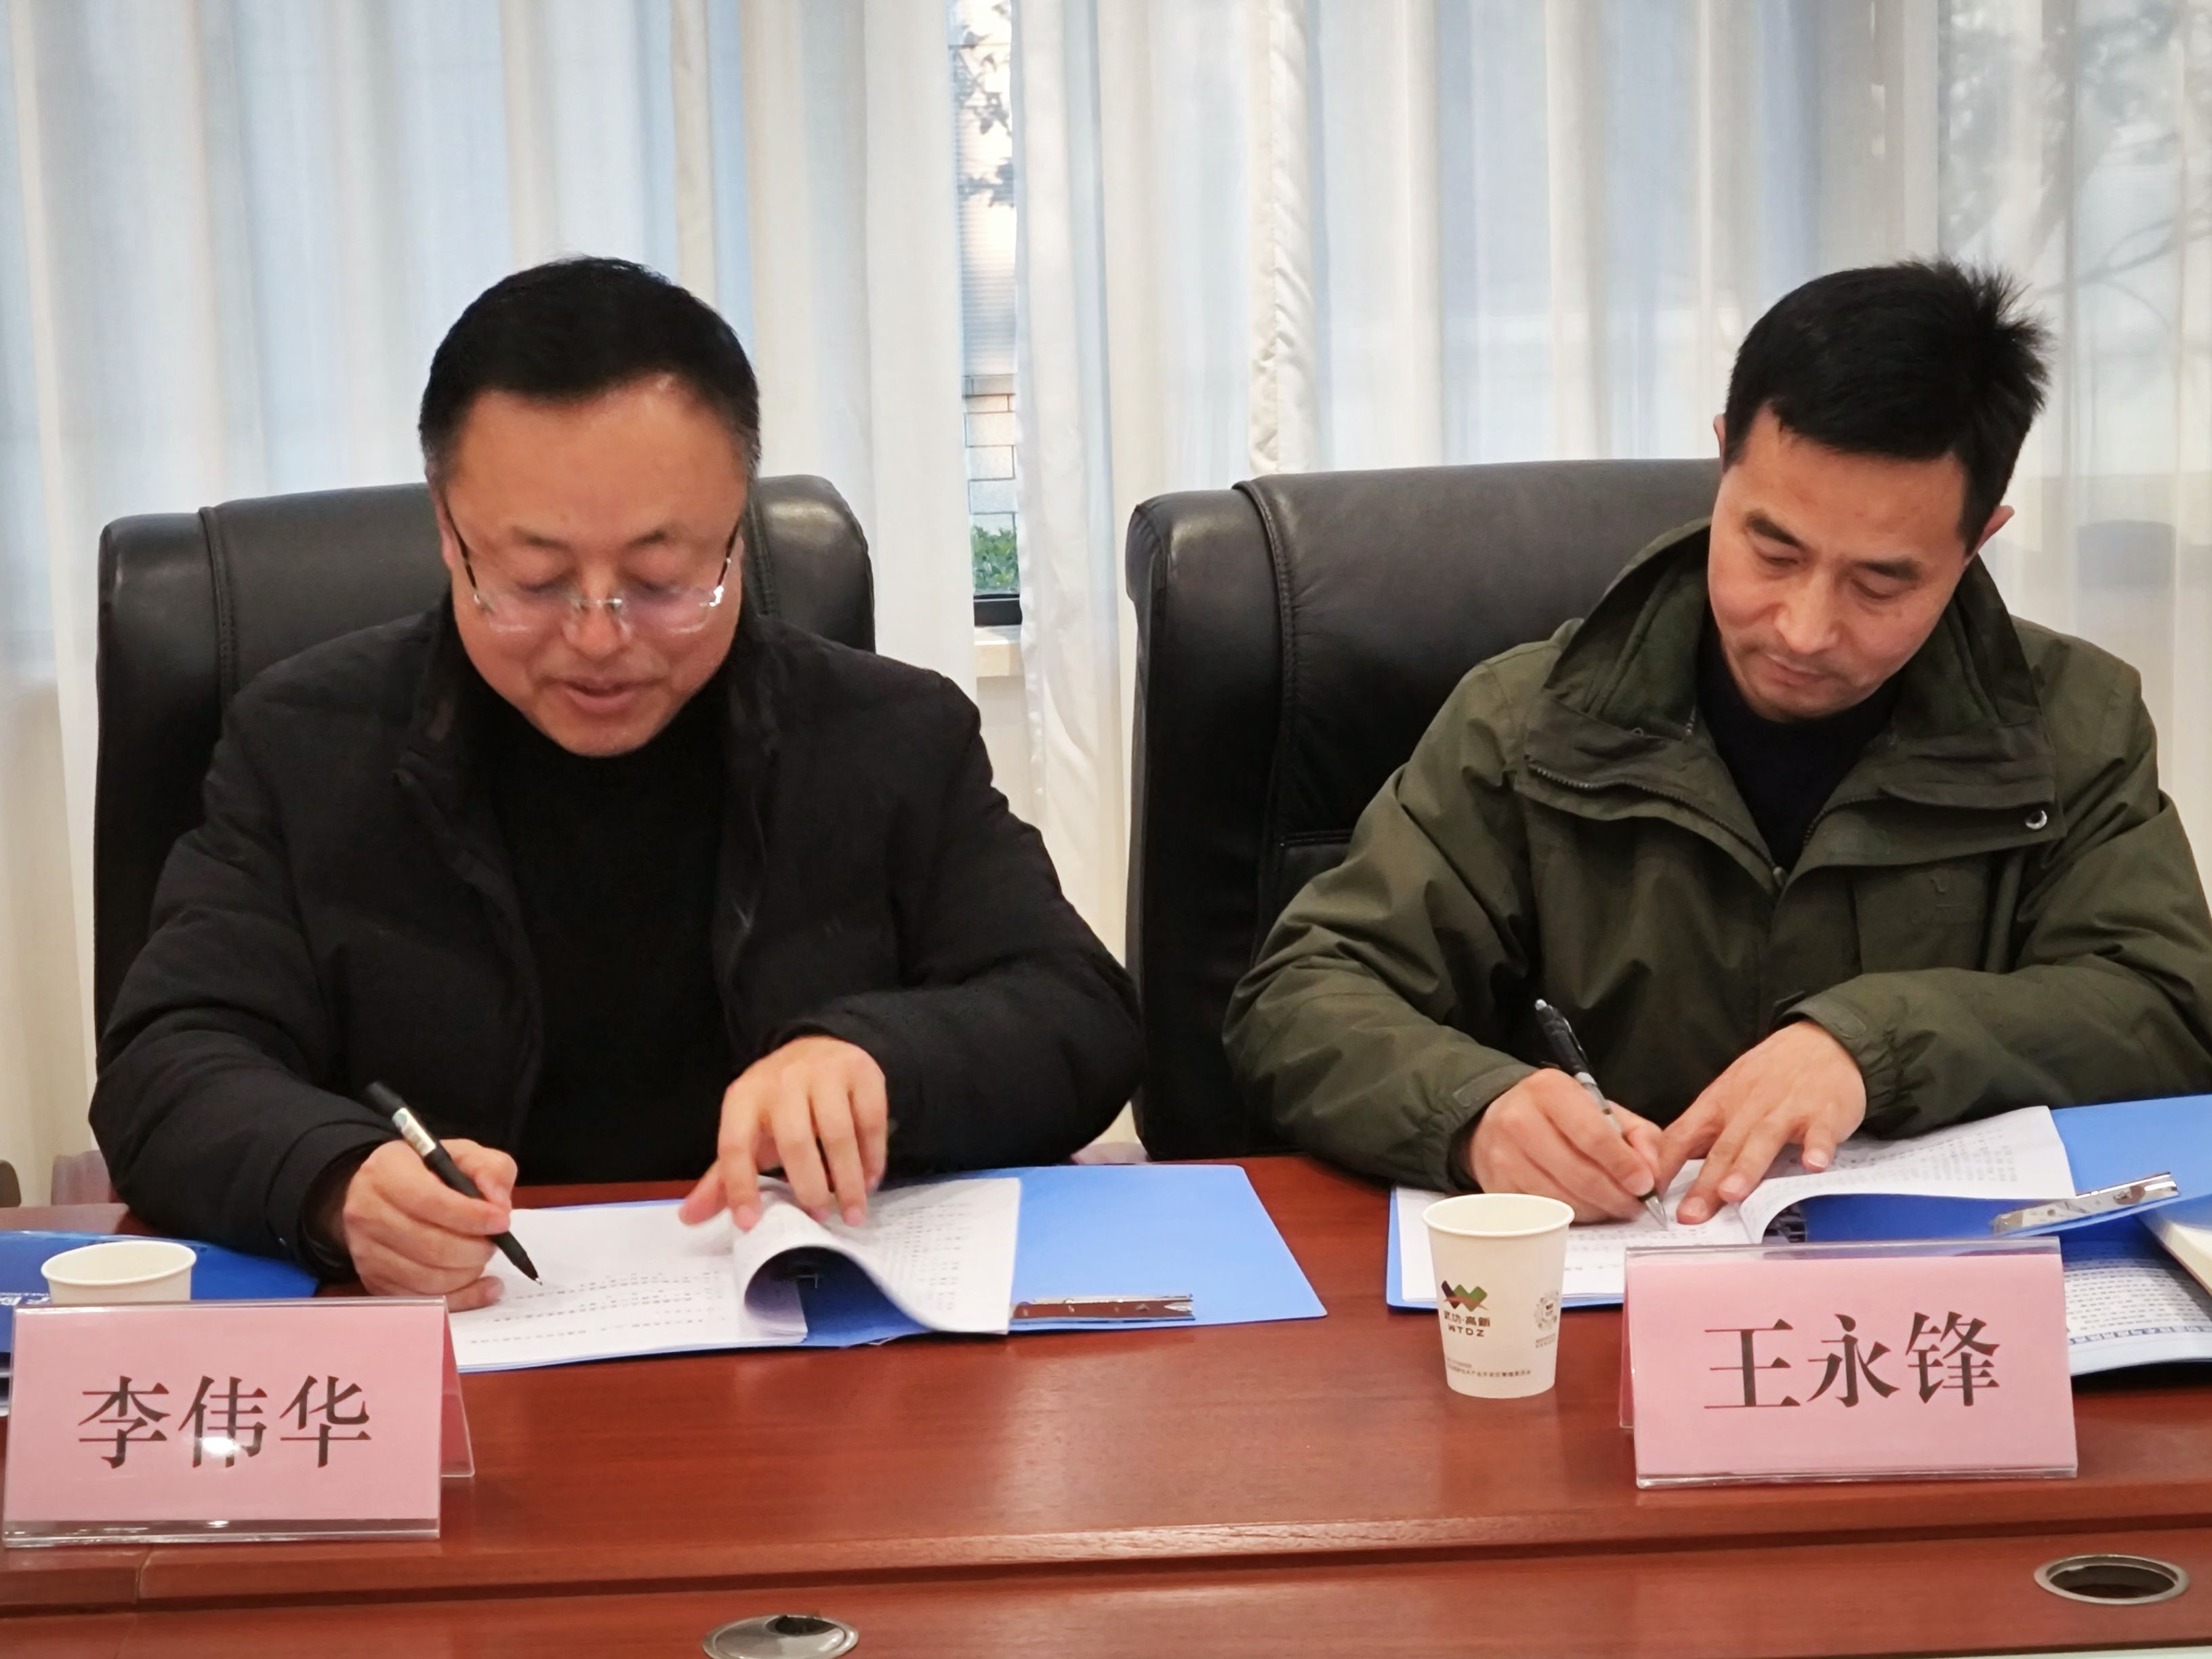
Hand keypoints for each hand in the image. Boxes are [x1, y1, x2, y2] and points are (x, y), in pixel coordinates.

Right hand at [337, 1138, 515, 1310]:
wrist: (386, 1192)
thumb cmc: (430, 1172)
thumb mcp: (464, 1155)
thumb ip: (490, 1169)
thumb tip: (499, 1206)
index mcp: (386, 1171)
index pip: (429, 1201)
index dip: (471, 1216)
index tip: (502, 1221)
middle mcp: (367, 1212)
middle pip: (429, 1245)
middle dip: (474, 1249)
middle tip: (495, 1242)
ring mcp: (366, 1251)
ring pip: (427, 1278)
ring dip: (468, 1273)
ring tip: (483, 1256)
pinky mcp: (374, 1281)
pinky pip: (423, 1300)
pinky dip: (462, 1297)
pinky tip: (484, 1285)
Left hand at [679, 1036, 889, 1230]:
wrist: (817, 1048)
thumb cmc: (779, 1105)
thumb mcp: (748, 1132)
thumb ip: (724, 1177)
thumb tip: (689, 1217)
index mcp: (744, 1098)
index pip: (735, 1144)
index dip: (739, 1186)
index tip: (750, 1224)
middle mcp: (782, 1081)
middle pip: (795, 1140)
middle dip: (809, 1186)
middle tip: (819, 1217)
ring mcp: (825, 1073)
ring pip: (838, 1133)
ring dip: (848, 1179)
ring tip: (851, 1210)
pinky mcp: (861, 1072)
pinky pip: (870, 1120)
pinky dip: (873, 1156)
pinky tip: (871, 1179)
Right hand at [1464, 1069, 1665, 1222]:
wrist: (1498, 1116)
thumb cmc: (1556, 1113)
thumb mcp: (1599, 1107)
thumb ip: (1638, 1135)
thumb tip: (1652, 1173)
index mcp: (1550, 1091)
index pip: (1594, 1136)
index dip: (1624, 1166)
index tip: (1645, 1185)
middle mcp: (1520, 1120)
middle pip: (1579, 1174)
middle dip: (1616, 1196)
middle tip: (1636, 1205)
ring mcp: (1504, 1156)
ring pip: (1563, 1199)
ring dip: (1597, 1210)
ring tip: (1613, 1206)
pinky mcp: (1497, 1185)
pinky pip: (1545, 1213)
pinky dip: (1572, 1215)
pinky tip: (1585, 1206)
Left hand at [1657, 1021, 1866, 1223]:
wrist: (1822, 1042)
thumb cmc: (1769, 1075)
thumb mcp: (1726, 1093)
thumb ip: (1703, 1130)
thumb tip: (1668, 1166)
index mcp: (1718, 1104)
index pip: (1682, 1136)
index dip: (1665, 1165)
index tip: (1652, 1195)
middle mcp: (1747, 1107)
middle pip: (1722, 1148)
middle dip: (1705, 1183)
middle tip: (1690, 1213)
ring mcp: (1786, 1110)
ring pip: (1762, 1140)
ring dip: (1747, 1168)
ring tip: (1732, 1193)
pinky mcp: (1823, 1113)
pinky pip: (1819, 1133)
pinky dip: (1817, 1148)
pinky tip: (1813, 1165)